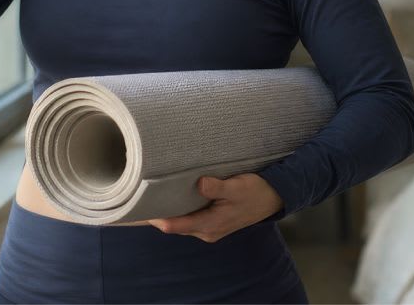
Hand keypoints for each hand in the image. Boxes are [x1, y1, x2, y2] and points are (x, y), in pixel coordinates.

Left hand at [147, 173, 283, 242]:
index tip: (139, 209)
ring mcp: (209, 227)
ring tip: (149, 197)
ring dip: (167, 212)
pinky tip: (171, 198)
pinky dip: (178, 211)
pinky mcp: (212, 221)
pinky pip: (189, 219)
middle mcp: (207, 230)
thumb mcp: (237, 187)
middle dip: (157, 215)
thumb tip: (199, 183)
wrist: (275, 197)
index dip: (155, 218)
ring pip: (181, 222)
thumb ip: (217, 187)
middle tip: (138, 199)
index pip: (175, 225)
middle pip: (174, 225)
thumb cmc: (256, 192)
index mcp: (210, 224)